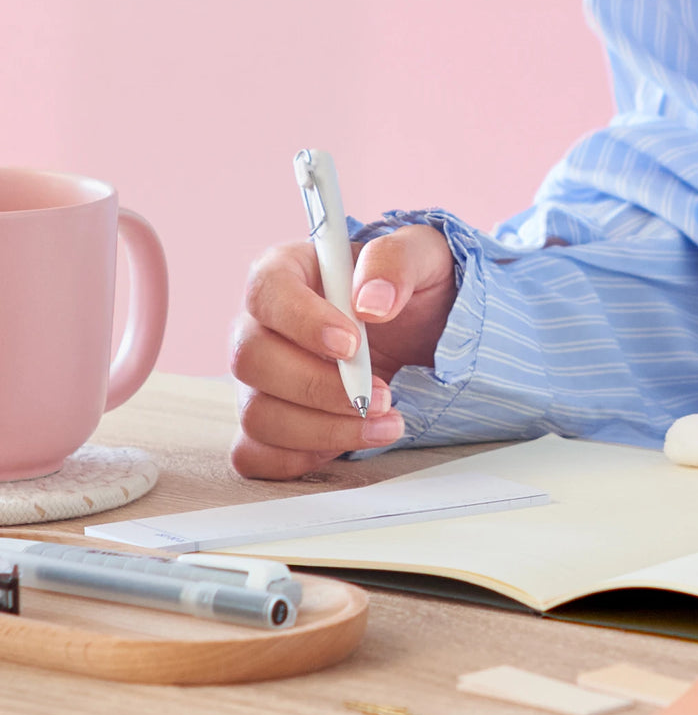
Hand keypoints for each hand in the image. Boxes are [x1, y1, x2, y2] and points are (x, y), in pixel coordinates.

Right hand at [229, 224, 455, 478]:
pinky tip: (353, 441)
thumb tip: (370, 303)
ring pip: (258, 414)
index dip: (301, 321)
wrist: (429, 333)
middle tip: (381, 394)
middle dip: (318, 387)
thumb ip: (396, 261)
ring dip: (323, 430)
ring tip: (386, 423)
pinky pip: (256, 455)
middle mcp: (262, 326)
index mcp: (289, 271)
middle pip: (251, 359)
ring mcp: (261, 380)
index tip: (350, 344)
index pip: (266, 291)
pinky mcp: (271, 425)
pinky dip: (303, 458)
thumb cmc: (415, 287)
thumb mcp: (424, 256)